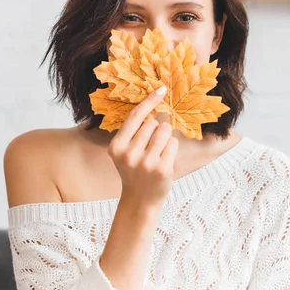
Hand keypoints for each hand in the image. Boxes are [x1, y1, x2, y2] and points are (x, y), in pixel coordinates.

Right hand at [108, 86, 178, 205]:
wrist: (140, 200)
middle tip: (150, 148)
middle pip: (153, 123)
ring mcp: (145, 162)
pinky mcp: (161, 169)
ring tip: (157, 154)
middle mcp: (129, 154)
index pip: (134, 117)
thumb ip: (134, 131)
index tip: (161, 89)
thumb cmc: (134, 171)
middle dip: (156, 130)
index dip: (149, 101)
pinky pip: (173, 144)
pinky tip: (164, 161)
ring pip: (164, 131)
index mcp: (116, 147)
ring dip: (165, 138)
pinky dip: (171, 149)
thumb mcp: (125, 151)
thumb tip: (153, 105)